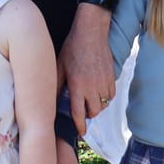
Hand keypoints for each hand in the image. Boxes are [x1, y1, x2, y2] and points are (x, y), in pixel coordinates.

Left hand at [59, 3, 115, 136]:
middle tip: (83, 111)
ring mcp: (104, 81)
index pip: (79, 112)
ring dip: (97, 106)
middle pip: (94, 112)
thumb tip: (51, 99)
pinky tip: (99, 91)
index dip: (80, 125)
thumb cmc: (72, 47)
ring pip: (104, 104)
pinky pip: (111, 94)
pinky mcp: (112, 76)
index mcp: (77, 85)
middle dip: (88, 114)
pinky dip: (106, 97)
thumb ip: (57, 84)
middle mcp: (92, 86)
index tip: (80, 131)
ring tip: (90, 100)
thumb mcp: (59, 66)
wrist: (91, 32)